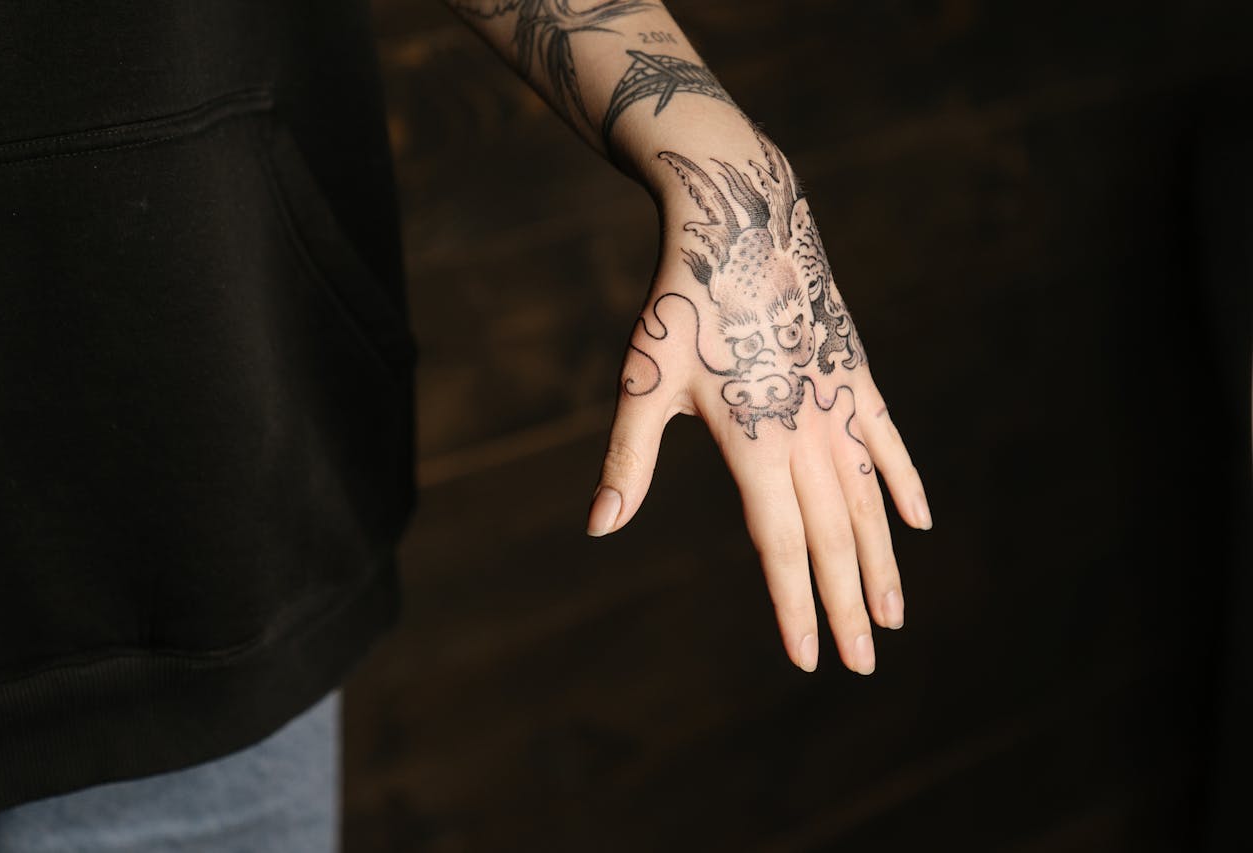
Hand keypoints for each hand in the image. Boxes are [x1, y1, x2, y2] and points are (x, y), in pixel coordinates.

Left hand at [586, 131, 931, 673]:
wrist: (741, 220)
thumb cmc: (680, 302)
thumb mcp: (643, 383)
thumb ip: (627, 462)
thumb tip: (599, 530)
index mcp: (753, 442)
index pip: (780, 546)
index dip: (794, 606)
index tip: (810, 659)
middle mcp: (805, 432)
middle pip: (831, 538)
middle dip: (845, 606)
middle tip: (863, 664)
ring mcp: (837, 403)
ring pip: (867, 501)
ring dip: (881, 562)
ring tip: (894, 615)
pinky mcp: (853, 374)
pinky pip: (887, 441)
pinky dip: (903, 483)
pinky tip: (918, 522)